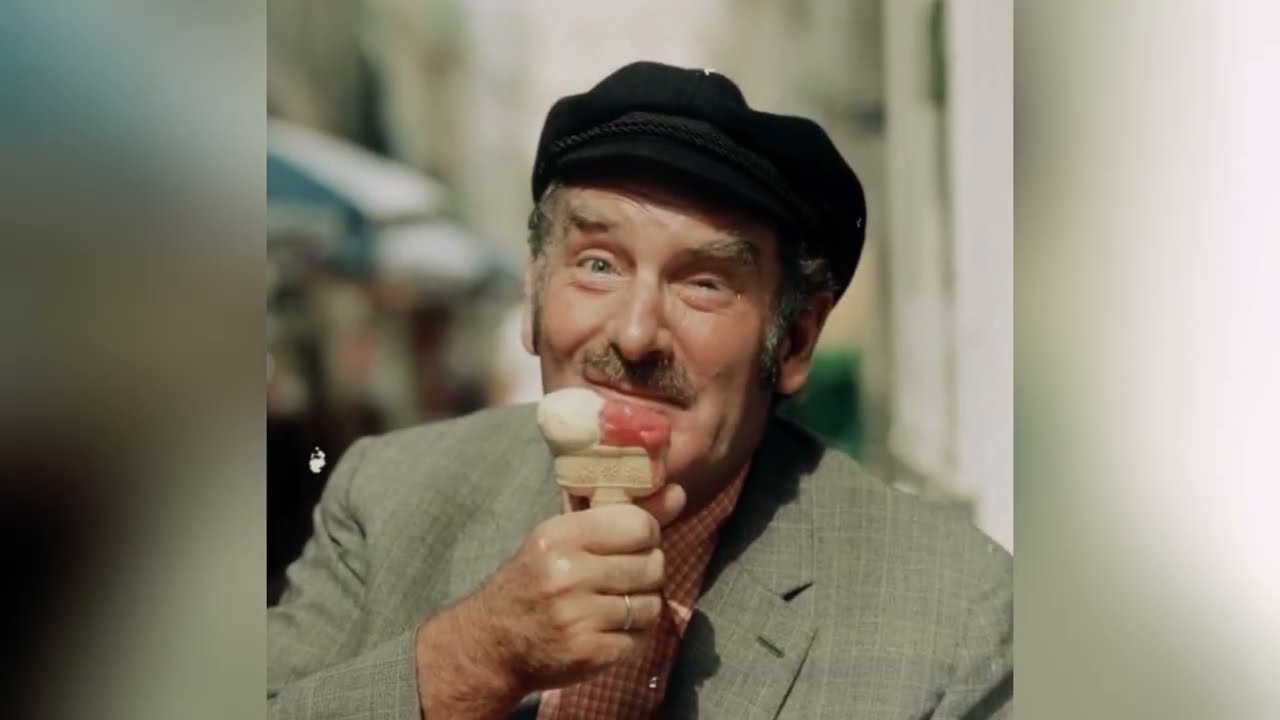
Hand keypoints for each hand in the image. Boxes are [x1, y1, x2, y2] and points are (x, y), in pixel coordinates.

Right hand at [415, 483, 686, 717]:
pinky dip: (632, 636)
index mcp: (559, 536)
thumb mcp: (563, 539)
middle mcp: (568, 575)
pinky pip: (640, 638)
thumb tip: (679, 493)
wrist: (492, 643)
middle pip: (652, 565)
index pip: (639, 525)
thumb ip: (622, 515)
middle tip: (623, 578)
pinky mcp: (589, 653)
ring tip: (614, 605)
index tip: (632, 543)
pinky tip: (608, 629)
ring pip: (651, 604)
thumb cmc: (534, 581)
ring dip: (641, 606)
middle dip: (646, 572)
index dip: (645, 534)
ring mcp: (579, 617)